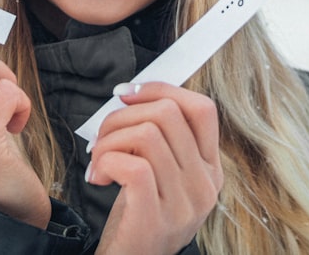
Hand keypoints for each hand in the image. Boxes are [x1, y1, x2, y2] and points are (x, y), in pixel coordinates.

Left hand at [88, 82, 223, 254]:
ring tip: (98, 161)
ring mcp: (184, 204)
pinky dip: (107, 162)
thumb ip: (163, 138)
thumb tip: (137, 93)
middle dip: (123, 115)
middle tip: (103, 137)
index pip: (202, 108)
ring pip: (147, 135)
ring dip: (109, 140)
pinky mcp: (156, 219)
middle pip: (168, 114)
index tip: (127, 94)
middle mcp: (205, 184)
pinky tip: (99, 177)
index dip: (161, 90)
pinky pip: (133, 167)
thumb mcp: (163, 174)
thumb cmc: (139, 215)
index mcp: (210, 168)